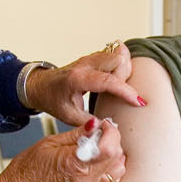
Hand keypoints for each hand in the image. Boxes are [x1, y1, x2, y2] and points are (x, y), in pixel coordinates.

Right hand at [0, 118, 126, 181]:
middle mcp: (85, 181)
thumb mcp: (50, 142)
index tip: (103, 125)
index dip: (111, 132)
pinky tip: (96, 162)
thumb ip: (77, 134)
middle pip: (117, 157)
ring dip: (113, 156)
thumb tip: (95, 124)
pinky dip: (109, 170)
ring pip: (118, 171)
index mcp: (76, 164)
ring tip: (98, 148)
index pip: (110, 147)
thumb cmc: (28, 169)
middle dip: (112, 140)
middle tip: (98, 134)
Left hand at [24, 43, 144, 124]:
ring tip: (120, 87)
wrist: (42, 85)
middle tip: (122, 94)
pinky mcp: (95, 57)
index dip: (126, 91)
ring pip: (120, 53)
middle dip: (126, 76)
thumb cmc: (54, 100)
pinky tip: (117, 79)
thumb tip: (109, 128)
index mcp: (77, 78)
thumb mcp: (68, 116)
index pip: (107, 81)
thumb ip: (89, 123)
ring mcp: (91, 58)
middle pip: (118, 59)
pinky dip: (122, 65)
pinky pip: (116, 53)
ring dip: (126, 69)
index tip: (139, 102)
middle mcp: (86, 64)